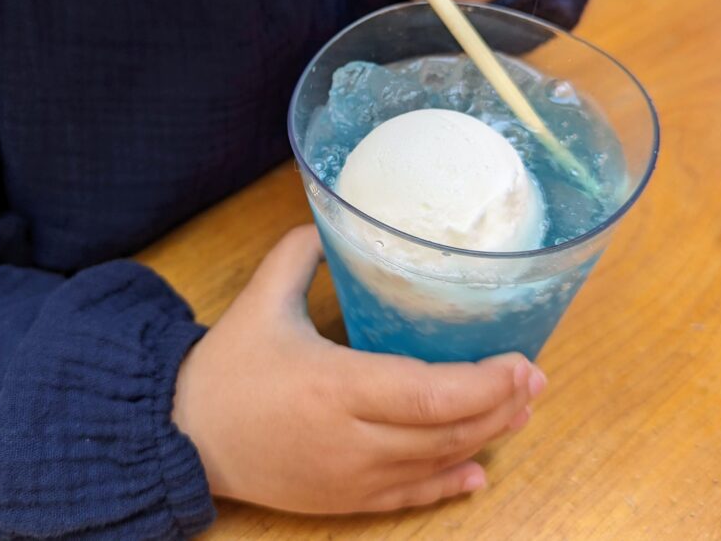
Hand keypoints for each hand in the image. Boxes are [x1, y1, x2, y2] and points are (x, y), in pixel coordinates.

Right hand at [172, 226, 545, 512]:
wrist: (184, 436)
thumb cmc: (224, 369)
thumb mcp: (259, 303)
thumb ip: (296, 255)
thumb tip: (330, 221)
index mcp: (334, 386)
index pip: (429, 395)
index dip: (486, 384)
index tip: (522, 362)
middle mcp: (350, 440)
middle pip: (445, 432)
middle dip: (501, 407)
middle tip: (536, 380)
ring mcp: (350, 479)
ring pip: (434, 464)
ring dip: (484, 439)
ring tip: (518, 412)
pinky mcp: (342, 501)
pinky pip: (408, 498)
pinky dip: (447, 484)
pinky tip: (476, 473)